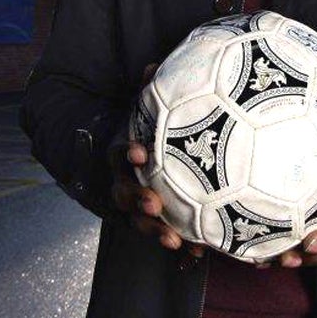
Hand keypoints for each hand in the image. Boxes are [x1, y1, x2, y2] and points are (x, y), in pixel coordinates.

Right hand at [109, 64, 206, 257]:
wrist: (140, 156)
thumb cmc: (151, 130)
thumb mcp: (149, 110)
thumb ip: (151, 91)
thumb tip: (153, 65)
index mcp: (124, 151)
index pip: (119, 151)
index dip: (127, 152)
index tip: (140, 153)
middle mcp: (124, 178)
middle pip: (123, 192)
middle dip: (137, 199)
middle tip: (155, 204)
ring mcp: (135, 202)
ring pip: (138, 219)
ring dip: (154, 230)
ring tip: (173, 241)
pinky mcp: (152, 219)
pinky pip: (161, 233)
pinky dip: (178, 243)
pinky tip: (197, 252)